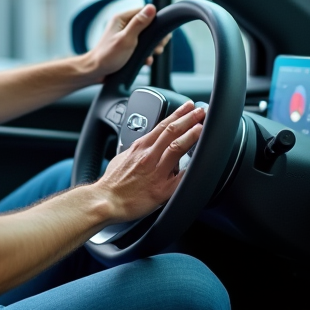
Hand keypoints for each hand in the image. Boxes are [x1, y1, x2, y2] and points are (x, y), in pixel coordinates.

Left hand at [83, 4, 171, 80]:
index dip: (156, 21)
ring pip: (146, 38)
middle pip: (148, 25)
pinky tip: (146, 61)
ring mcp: (125, 36)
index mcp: (122, 19)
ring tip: (153, 54)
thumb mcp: (126, 39)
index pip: (144, 11)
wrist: (96, 72)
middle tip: (158, 47)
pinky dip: (146, 54)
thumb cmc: (107, 56)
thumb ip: (139, 24)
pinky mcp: (127, 47)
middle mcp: (124, 25)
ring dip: (152, 47)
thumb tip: (152, 7)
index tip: (161, 33)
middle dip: (156, 37)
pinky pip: (141, 47)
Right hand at [95, 101, 204, 222]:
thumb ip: (135, 151)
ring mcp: (156, 172)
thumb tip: (144, 148)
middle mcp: (148, 156)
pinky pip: (181, 178)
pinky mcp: (162, 190)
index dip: (177, 114)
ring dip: (192, 135)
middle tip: (201, 111)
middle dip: (189, 119)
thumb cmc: (112, 184)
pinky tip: (203, 162)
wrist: (106, 201)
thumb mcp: (121, 158)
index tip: (188, 107)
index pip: (162, 125)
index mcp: (140, 148)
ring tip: (203, 127)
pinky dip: (193, 168)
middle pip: (172, 131)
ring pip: (177, 147)